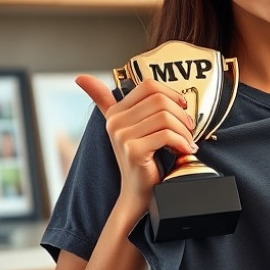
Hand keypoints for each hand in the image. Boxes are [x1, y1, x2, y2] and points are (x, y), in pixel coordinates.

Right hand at [75, 76, 196, 212]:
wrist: (138, 192)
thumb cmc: (142, 158)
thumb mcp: (128, 127)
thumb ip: (108, 102)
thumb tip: (81, 77)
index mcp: (116, 112)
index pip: (149, 86)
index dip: (171, 94)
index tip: (182, 108)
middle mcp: (115, 122)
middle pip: (160, 100)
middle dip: (181, 115)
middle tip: (188, 129)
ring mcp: (122, 136)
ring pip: (166, 117)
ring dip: (184, 131)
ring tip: (186, 141)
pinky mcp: (133, 150)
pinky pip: (166, 135)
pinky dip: (182, 142)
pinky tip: (184, 150)